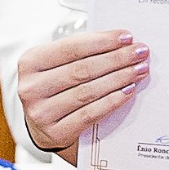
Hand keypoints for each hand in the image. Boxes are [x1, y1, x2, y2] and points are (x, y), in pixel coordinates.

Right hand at [15, 29, 146, 154]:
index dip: (102, 41)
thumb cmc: (55, 88)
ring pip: (88, 92)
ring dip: (118, 79)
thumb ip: (80, 53)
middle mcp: (31, 88)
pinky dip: (112, 101)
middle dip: (116, 59)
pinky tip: (127, 91)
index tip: (126, 37)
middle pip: (82, 70)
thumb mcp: (56, 65)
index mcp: (29, 63)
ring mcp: (41, 112)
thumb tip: (120, 43)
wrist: (42, 125)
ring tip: (138, 70)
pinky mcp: (55, 132)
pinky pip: (90, 114)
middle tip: (139, 53)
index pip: (71, 48)